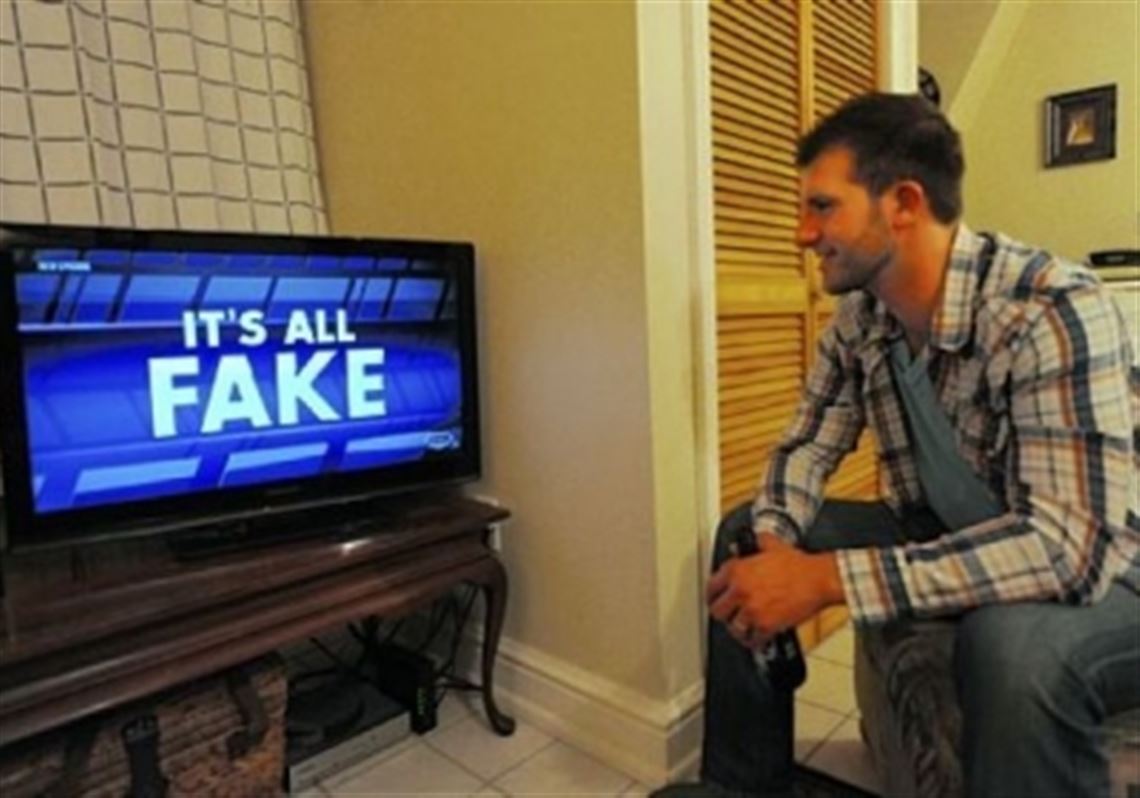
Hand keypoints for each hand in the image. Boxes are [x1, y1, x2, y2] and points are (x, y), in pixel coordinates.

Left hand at [708, 533, 844, 647]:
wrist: (818, 580)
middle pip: (717, 610)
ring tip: (743, 626)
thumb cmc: (800, 565)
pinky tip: (756, 637)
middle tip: (729, 613)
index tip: (716, 597)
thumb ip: (754, 543)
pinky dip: (754, 640)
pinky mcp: (766, 626)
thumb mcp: (771, 544)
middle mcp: (740, 591)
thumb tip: (743, 545)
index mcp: (737, 570)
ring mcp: (752, 610)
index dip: (713, 593)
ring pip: (733, 627)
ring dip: (738, 628)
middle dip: (723, 612)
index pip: (712, 587)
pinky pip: (752, 640)